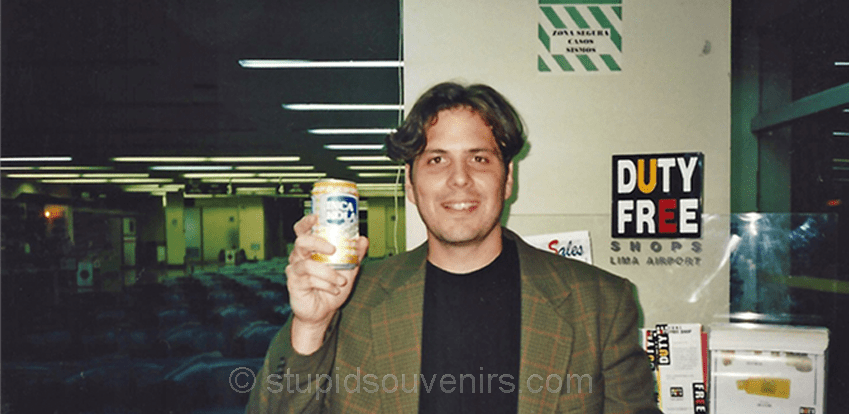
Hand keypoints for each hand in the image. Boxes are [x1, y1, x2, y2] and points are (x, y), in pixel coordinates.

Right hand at [286, 214, 368, 353]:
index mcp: (310, 249)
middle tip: (333, 249)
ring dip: (328, 272)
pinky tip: (334, 289)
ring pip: (308, 264)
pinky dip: (325, 284)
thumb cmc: (332, 287)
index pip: (302, 230)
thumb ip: (355, 254)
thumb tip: (363, 239)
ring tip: (341, 281)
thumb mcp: (348, 270)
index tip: (317, 217)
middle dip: (318, 243)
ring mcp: (295, 270)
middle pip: (301, 241)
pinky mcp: (294, 284)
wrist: (324, 312)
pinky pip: (309, 280)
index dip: (307, 221)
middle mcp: (299, 257)